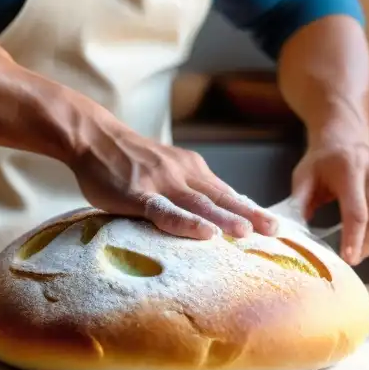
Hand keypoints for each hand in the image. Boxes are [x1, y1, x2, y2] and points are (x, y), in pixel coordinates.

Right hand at [69, 127, 279, 240]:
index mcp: (192, 170)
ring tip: (246, 233)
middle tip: (274, 231)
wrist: (94, 136)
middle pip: (222, 198)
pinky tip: (204, 233)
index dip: (251, 209)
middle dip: (249, 214)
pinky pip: (165, 211)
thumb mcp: (166, 167)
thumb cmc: (129, 158)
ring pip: (199, 205)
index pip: (227, 193)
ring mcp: (161, 183)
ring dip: (225, 218)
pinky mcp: (138, 194)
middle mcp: (183, 174)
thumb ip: (187, 188)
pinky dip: (187, 223)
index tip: (274, 226)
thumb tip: (213, 215)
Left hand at [291, 138, 368, 264]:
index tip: (349, 260)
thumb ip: (298, 203)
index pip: (357, 211)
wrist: (344, 140)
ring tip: (363, 250)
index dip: (354, 238)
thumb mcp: (303, 178)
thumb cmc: (321, 164)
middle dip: (367, 244)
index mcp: (349, 165)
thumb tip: (291, 233)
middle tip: (354, 259)